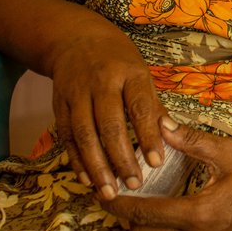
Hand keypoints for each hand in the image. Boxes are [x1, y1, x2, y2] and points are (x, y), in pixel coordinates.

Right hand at [47, 27, 168, 199]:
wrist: (75, 38)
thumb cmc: (117, 60)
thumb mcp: (141, 72)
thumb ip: (153, 105)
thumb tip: (172, 135)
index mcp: (128, 72)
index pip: (139, 107)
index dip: (148, 136)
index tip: (157, 163)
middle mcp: (100, 82)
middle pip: (109, 125)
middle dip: (122, 158)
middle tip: (135, 184)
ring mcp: (76, 93)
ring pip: (84, 135)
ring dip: (97, 167)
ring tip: (110, 191)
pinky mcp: (59, 105)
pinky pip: (67, 137)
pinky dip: (76, 160)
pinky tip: (87, 179)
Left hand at [101, 118, 231, 230]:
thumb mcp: (226, 152)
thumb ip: (190, 140)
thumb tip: (161, 125)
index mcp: (198, 214)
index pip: (144, 214)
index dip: (120, 204)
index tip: (104, 192)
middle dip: (124, 220)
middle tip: (113, 200)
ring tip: (129, 214)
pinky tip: (154, 228)